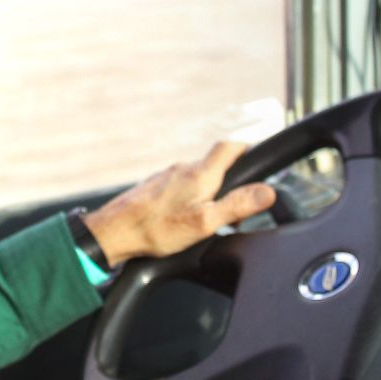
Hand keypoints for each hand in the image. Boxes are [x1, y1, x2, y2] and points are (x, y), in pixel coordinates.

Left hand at [80, 141, 276, 267]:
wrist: (114, 232)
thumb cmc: (156, 229)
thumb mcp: (205, 222)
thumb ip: (237, 205)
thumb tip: (267, 191)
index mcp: (201, 174)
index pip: (230, 147)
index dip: (246, 149)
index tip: (255, 158)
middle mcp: (184, 169)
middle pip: (215, 165)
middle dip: (229, 183)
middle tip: (233, 210)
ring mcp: (167, 177)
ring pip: (196, 178)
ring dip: (207, 193)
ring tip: (206, 221)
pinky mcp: (154, 187)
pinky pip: (179, 188)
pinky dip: (188, 199)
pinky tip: (182, 220)